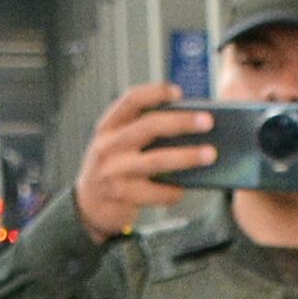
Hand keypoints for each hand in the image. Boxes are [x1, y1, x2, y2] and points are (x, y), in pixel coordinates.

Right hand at [71, 84, 216, 240]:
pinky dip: (173, 190)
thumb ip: (142, 133)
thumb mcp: (118, 144)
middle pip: (149, 126)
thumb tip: (190, 126)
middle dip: (182, 122)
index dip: (156, 93)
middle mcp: (108, 146)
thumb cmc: (114, 168)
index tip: (179, 92)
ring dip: (187, 156)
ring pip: (156, 161)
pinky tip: (183, 189)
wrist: (87, 206)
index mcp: (108, 126)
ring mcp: (113, 172)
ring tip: (210, 154)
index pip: (131, 100)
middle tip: (208, 121)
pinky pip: (155, 192)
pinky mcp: (121, 196)